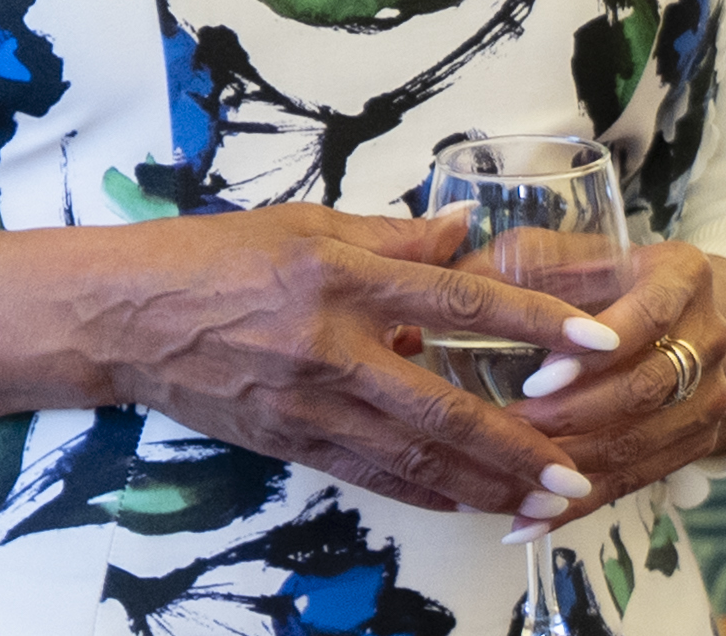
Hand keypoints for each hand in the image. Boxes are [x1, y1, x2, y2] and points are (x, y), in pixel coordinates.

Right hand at [93, 203, 616, 516]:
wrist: (128, 317)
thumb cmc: (223, 254)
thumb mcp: (313, 223)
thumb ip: (397, 233)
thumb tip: (468, 230)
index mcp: (351, 276)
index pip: (465, 299)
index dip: (537, 322)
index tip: (597, 339)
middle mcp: (338, 346)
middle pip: (447, 406)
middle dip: (519, 445)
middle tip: (577, 471)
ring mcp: (312, 403)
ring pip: (414, 456)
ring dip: (483, 484)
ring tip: (542, 503)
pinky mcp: (289, 442)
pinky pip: (370, 473)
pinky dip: (424, 490)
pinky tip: (466, 502)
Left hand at [496, 241, 725, 535]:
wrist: (673, 318)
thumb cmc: (604, 281)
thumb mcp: (572, 255)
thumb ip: (526, 263)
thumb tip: (463, 280)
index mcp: (682, 275)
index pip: (648, 315)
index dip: (594, 354)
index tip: (537, 378)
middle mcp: (710, 333)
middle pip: (646, 386)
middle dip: (574, 415)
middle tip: (511, 427)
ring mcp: (710, 392)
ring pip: (641, 442)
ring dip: (572, 464)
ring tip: (512, 474)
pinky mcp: (699, 440)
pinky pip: (637, 480)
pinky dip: (579, 505)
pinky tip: (529, 517)